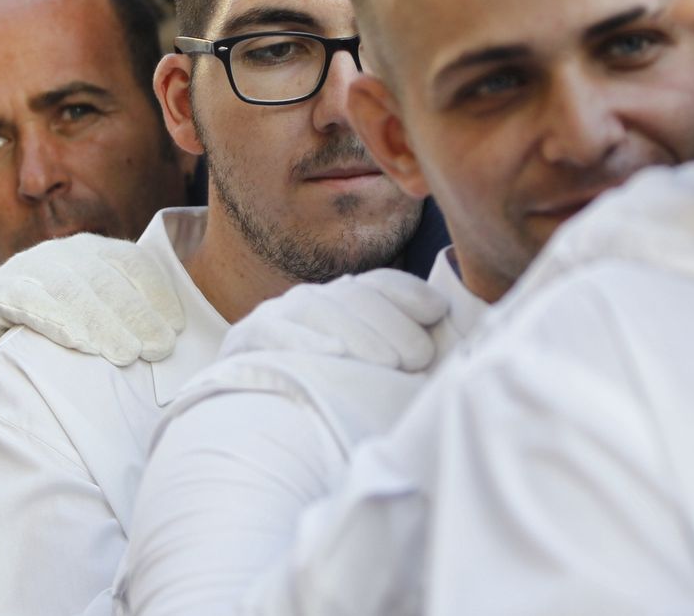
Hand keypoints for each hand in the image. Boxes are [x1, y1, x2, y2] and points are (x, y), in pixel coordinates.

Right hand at [0, 233, 183, 365]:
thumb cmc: (47, 331)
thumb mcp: (90, 316)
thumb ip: (124, 318)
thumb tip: (173, 341)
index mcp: (90, 252)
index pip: (131, 263)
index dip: (156, 293)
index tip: (178, 326)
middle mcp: (60, 254)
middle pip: (105, 280)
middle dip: (136, 314)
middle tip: (159, 347)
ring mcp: (26, 269)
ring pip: (70, 290)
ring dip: (102, 322)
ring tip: (127, 354)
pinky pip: (28, 301)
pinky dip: (56, 320)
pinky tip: (79, 343)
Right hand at [221, 268, 449, 371]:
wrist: (250, 409)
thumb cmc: (324, 392)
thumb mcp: (365, 368)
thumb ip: (401, 354)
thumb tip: (444, 354)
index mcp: (345, 300)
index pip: (381, 284)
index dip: (410, 292)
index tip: (438, 311)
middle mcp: (315, 298)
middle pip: (357, 296)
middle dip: (393, 324)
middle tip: (420, 357)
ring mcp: (280, 314)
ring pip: (322, 310)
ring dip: (359, 335)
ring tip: (388, 361)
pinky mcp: (250, 336)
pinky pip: (278, 332)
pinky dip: (306, 342)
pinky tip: (333, 355)